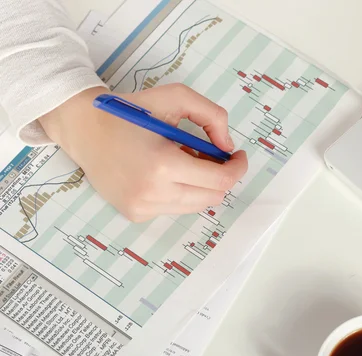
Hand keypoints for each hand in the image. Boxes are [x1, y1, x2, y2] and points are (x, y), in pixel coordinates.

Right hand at [39, 84, 247, 221]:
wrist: (84, 129)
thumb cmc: (131, 110)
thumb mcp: (175, 97)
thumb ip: (212, 116)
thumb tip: (228, 147)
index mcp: (163, 165)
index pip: (219, 180)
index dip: (237, 168)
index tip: (238, 156)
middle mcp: (153, 193)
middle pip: (212, 197)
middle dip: (221, 177)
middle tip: (213, 155)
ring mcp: (142, 207)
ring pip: (195, 205)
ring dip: (200, 185)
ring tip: (184, 160)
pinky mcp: (136, 214)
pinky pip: (174, 208)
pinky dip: (180, 191)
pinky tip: (165, 172)